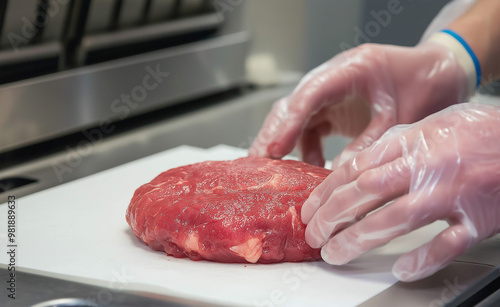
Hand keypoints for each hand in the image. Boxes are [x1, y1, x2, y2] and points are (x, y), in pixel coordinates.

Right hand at [249, 43, 468, 167]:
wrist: (439, 73)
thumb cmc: (425, 86)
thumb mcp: (400, 118)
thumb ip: (369, 143)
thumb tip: (338, 174)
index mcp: (350, 70)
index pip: (308, 95)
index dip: (289, 123)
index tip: (273, 150)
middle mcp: (332, 78)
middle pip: (292, 105)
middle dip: (273, 134)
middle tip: (256, 163)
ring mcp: (331, 92)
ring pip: (296, 117)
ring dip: (285, 144)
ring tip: (277, 172)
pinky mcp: (334, 106)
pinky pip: (312, 128)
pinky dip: (309, 149)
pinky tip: (314, 169)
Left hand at [301, 103, 499, 281]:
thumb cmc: (482, 131)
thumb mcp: (434, 123)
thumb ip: (397, 143)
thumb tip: (362, 162)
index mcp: (414, 142)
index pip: (356, 168)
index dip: (327, 191)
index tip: (311, 208)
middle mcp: (428, 167)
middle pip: (366, 194)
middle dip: (332, 217)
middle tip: (314, 234)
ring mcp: (453, 194)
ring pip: (394, 220)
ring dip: (358, 240)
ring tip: (334, 253)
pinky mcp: (480, 219)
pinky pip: (446, 245)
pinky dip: (421, 259)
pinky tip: (400, 269)